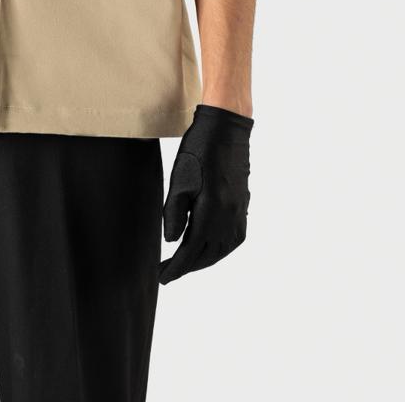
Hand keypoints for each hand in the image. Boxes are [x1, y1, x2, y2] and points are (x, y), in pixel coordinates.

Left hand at [159, 104, 252, 284]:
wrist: (226, 128)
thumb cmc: (199, 148)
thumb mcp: (180, 179)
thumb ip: (175, 213)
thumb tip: (172, 242)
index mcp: (212, 212)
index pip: (192, 252)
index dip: (176, 268)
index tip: (162, 277)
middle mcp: (230, 218)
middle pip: (208, 255)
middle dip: (188, 267)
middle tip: (168, 271)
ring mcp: (239, 212)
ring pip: (222, 249)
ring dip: (204, 260)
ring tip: (185, 262)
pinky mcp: (243, 205)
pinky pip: (233, 238)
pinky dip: (219, 248)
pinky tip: (209, 246)